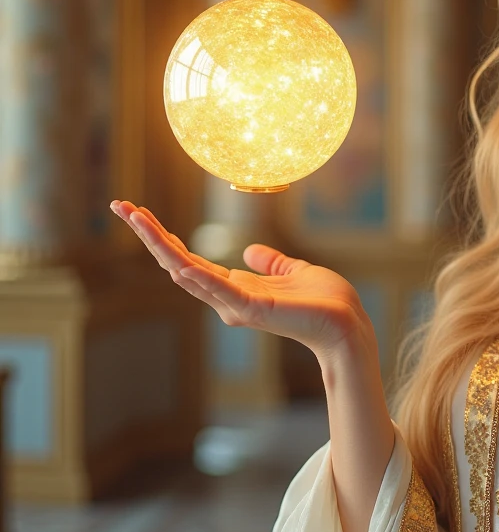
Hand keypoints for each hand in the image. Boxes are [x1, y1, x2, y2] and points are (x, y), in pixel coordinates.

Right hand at [110, 200, 377, 369]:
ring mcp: (237, 305)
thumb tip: (250, 251)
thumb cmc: (324, 301)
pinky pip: (219, 290)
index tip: (139, 213)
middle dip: (149, 235)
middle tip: (120, 207)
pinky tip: (176, 261)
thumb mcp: (293, 270)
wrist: (346, 324)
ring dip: (161, 246)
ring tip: (136, 219)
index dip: (163, 237)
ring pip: (188, 272)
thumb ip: (271, 262)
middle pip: (177, 262)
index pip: (189, 259)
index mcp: (236, 287)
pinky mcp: (253, 310)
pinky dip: (197, 276)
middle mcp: (228, 298)